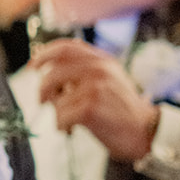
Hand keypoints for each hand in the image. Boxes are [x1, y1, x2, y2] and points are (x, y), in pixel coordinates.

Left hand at [31, 39, 158, 162]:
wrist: (146, 131)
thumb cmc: (124, 110)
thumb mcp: (110, 80)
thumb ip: (86, 71)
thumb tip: (51, 69)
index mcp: (102, 61)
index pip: (66, 48)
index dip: (44, 55)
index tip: (32, 66)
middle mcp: (98, 70)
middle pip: (53, 73)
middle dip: (42, 89)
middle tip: (42, 101)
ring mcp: (94, 88)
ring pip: (56, 99)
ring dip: (57, 113)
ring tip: (69, 120)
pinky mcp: (90, 107)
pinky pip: (60, 115)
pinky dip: (62, 125)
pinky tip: (72, 128)